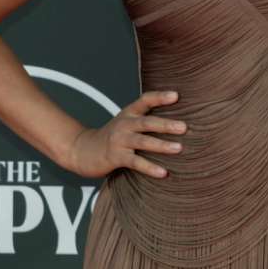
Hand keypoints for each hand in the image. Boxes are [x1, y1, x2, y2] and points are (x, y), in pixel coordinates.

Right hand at [67, 90, 186, 177]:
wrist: (83, 150)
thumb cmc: (113, 136)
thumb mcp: (126, 122)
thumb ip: (145, 118)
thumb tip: (176, 119)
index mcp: (129, 113)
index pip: (145, 100)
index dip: (160, 97)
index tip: (176, 95)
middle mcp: (124, 124)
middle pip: (147, 122)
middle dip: (166, 124)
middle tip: (184, 127)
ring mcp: (119, 140)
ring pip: (143, 142)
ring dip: (162, 145)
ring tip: (179, 148)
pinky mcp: (116, 157)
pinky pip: (135, 162)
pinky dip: (150, 167)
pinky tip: (163, 173)